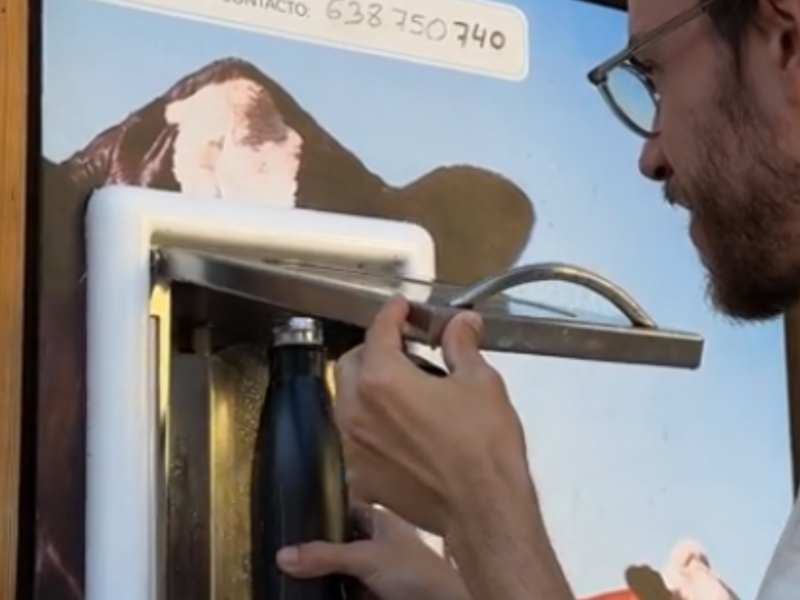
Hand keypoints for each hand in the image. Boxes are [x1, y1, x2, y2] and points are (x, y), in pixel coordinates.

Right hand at [276, 505, 468, 599]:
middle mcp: (378, 543)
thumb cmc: (413, 572)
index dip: (323, 510)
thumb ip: (325, 556)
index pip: (345, 508)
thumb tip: (281, 555)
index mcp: (380, 521)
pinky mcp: (375, 595)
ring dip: (323, 574)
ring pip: (342, 569)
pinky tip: (311, 592)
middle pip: (339, 542)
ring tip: (289, 572)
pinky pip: (347, 591)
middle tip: (284, 550)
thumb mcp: (365, 558)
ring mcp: (377, 572)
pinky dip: (333, 592)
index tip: (292, 514)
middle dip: (317, 549)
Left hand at [334, 296, 528, 535]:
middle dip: (375, 348)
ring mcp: (354, 445)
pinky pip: (356, 436)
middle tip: (408, 348)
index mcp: (382, 379)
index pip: (378, 331)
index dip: (393, 312)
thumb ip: (461, 345)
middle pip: (353, 362)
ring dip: (369, 385)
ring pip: (348, 400)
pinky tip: (400, 427)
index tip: (403, 307)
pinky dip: (372, 422)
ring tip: (404, 388)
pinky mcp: (361, 474)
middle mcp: (357, 409)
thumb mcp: (479, 382)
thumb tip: (462, 322)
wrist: (482, 511)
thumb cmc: (484, 445)